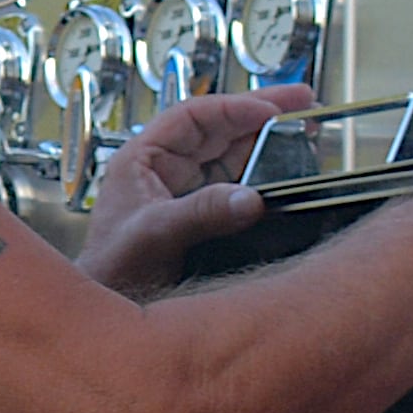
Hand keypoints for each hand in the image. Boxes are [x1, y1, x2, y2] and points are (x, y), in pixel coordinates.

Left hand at [76, 87, 305, 294]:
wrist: (109, 310)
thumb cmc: (110, 270)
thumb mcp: (154, 234)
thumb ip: (200, 213)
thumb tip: (250, 199)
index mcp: (142, 159)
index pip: (192, 116)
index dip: (234, 108)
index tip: (271, 109)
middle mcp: (166, 171)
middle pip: (219, 131)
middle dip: (260, 115)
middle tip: (302, 101)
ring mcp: (185, 194)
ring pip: (231, 157)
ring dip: (266, 144)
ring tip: (303, 132)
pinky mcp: (200, 218)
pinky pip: (236, 188)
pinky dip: (262, 178)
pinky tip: (286, 174)